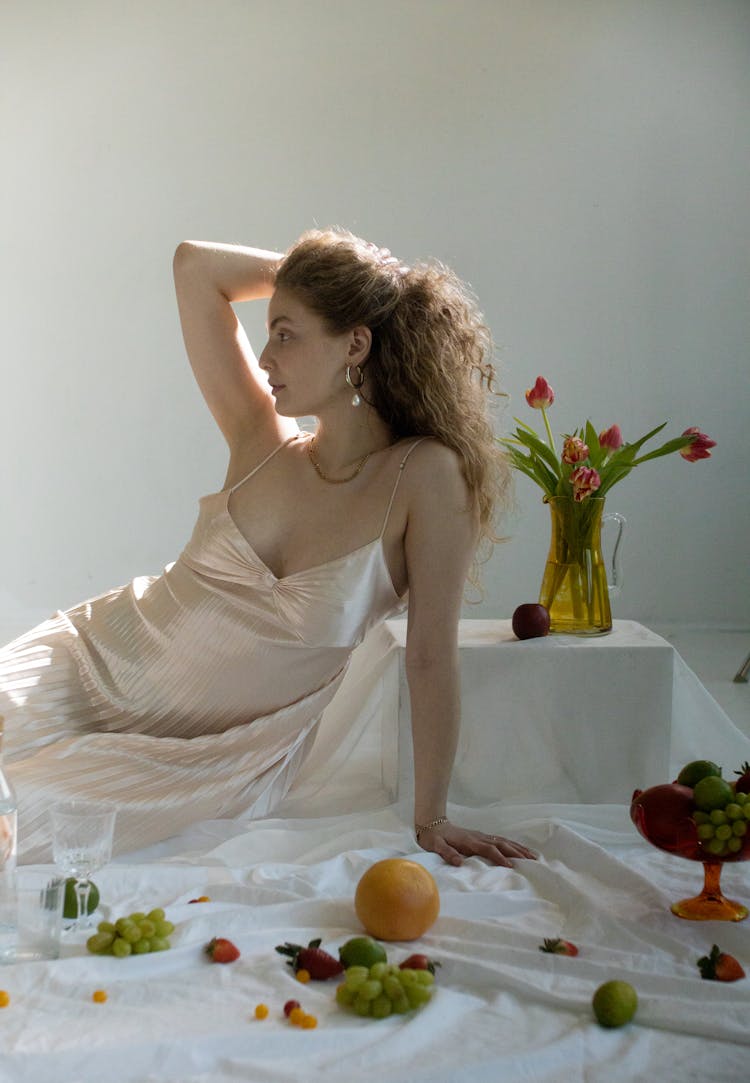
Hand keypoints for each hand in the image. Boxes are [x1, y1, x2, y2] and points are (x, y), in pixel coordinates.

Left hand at [417, 820, 536, 867]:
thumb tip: (459, 862)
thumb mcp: (436, 846)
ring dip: (518, 848)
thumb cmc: (434, 838)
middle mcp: (479, 837)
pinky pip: (501, 840)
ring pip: (504, 841)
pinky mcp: (482, 836)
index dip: (499, 857)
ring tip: (533, 856)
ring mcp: (482, 836)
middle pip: (501, 844)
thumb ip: (447, 853)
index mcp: (469, 841)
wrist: (432, 823)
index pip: (488, 849)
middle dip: (517, 852)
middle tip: (532, 861)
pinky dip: (513, 845)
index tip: (511, 866)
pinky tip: (521, 850)